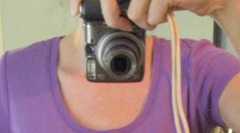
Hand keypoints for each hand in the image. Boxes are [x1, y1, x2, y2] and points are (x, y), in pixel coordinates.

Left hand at [71, 0, 227, 30]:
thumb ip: (123, 0)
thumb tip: (103, 12)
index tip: (75, 11)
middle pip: (111, 0)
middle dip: (113, 16)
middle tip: (121, 24)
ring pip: (134, 12)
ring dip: (143, 21)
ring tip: (153, 15)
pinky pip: (151, 16)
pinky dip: (156, 21)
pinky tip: (164, 14)